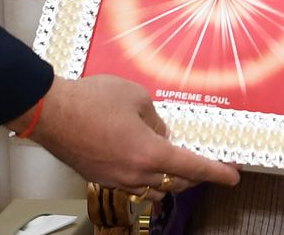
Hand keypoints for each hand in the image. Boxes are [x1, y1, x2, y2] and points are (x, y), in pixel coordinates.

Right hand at [16, 75, 238, 194]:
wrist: (51, 112)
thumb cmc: (91, 99)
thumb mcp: (135, 96)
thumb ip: (154, 118)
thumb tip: (158, 132)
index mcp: (150, 153)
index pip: (193, 167)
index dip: (216, 173)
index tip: (232, 177)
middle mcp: (135, 173)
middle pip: (175, 183)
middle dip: (193, 176)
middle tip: (204, 166)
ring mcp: (116, 179)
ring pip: (152, 187)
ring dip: (167, 177)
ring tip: (172, 162)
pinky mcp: (99, 176)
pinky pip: (131, 183)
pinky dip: (143, 175)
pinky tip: (140, 158)